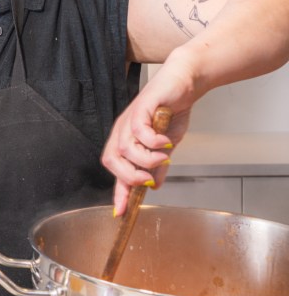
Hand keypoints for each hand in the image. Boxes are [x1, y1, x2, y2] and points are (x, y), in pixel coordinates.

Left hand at [101, 68, 192, 215]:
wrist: (183, 83)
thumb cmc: (172, 111)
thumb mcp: (166, 146)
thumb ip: (159, 164)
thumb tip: (154, 186)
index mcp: (126, 141)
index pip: (116, 169)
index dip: (118, 191)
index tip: (121, 212)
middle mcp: (123, 131)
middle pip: (112, 160)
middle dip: (129, 176)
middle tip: (149, 179)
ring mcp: (130, 120)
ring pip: (125, 149)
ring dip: (145, 160)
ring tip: (163, 158)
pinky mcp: (142, 108)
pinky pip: (139, 130)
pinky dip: (153, 141)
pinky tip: (165, 142)